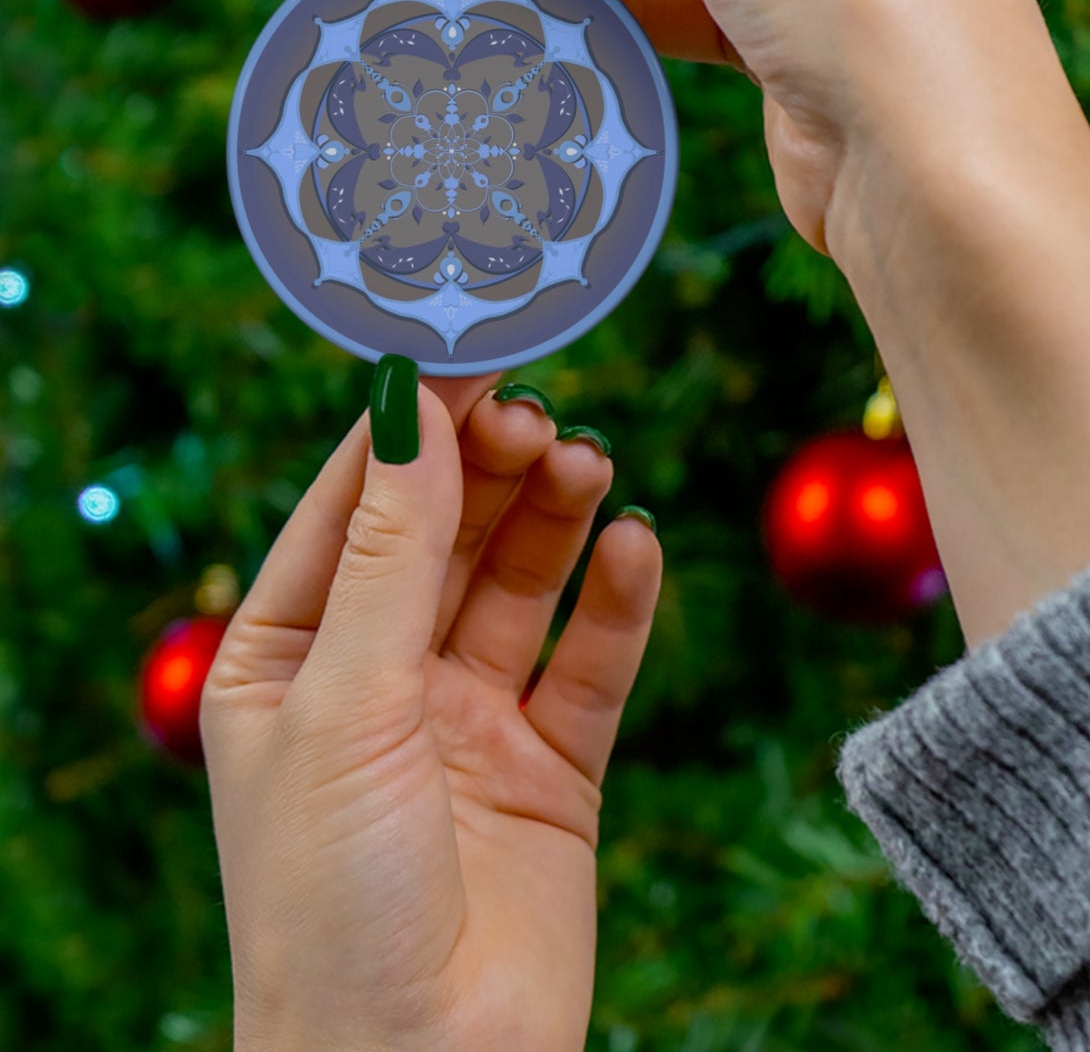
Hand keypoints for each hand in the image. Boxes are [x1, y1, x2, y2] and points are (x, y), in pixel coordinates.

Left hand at [201, 372, 661, 1051]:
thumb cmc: (332, 901)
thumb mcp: (346, 704)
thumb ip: (391, 554)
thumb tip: (412, 409)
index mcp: (289, 659)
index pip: (352, 508)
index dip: (408, 429)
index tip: (466, 353)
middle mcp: (380, 678)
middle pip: (446, 534)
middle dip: (490, 469)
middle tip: (539, 415)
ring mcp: (469, 720)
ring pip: (521, 584)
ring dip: (555, 519)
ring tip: (588, 464)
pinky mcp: (552, 765)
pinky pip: (591, 662)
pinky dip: (617, 602)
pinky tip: (635, 548)